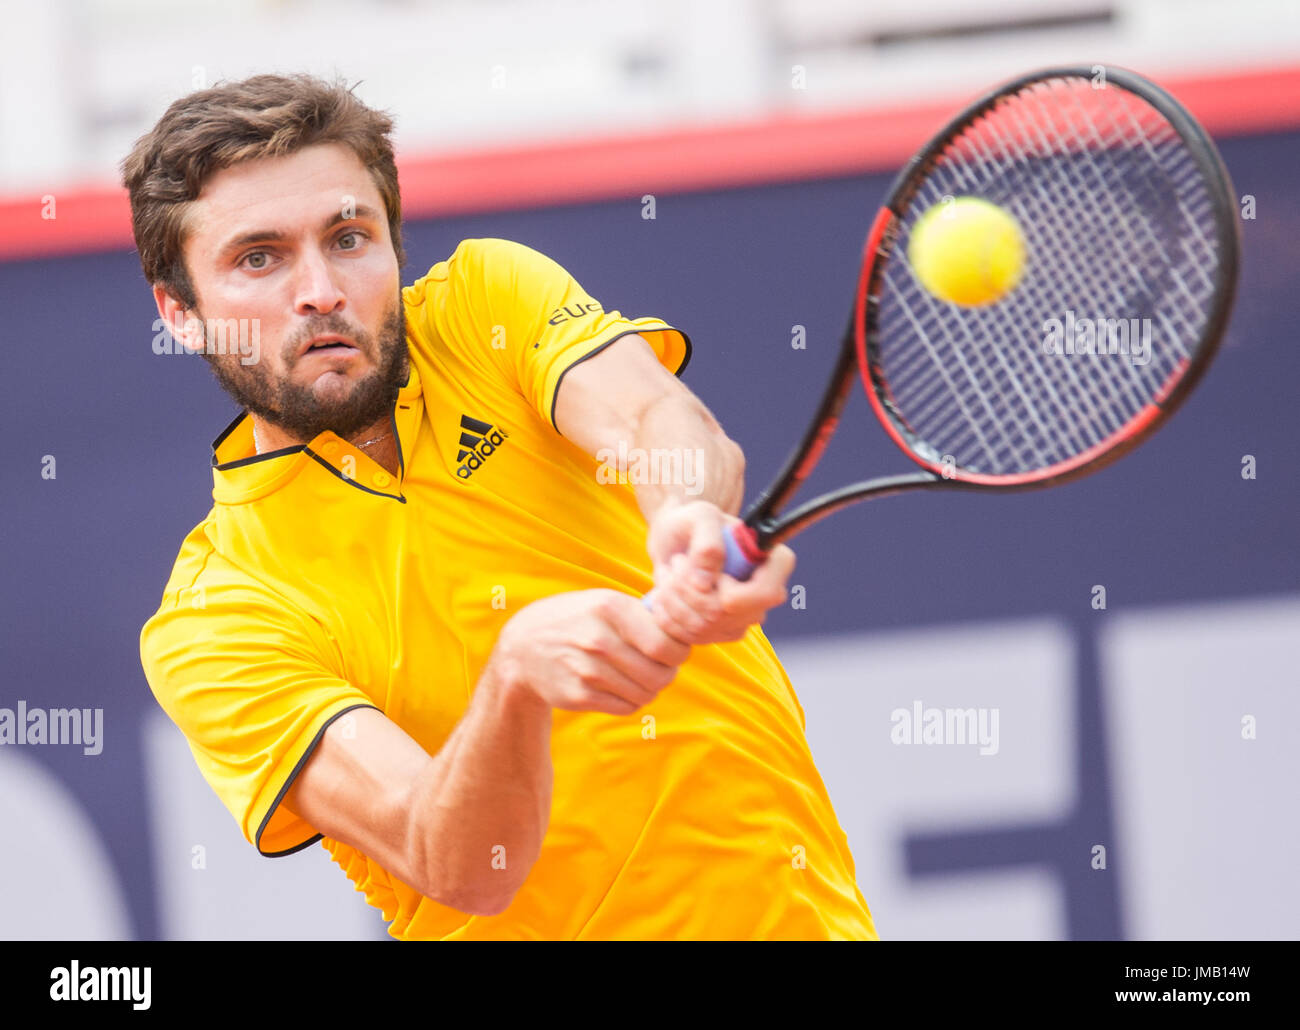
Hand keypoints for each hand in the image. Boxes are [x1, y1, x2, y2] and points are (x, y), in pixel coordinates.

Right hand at [489, 590, 691, 716]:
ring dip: (650, 688)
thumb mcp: (605, 602)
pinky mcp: (579, 695)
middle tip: (661, 666)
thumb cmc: (577, 620)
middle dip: (668, 673)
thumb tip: (688, 628)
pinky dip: (632, 700)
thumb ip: (643, 614)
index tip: (676, 650)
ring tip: (640, 675)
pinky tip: (621, 686)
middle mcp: (598, 640)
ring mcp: (587, 670)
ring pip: (646, 694)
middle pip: (660, 674)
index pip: (668, 645)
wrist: (524, 648)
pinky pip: (626, 707)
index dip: (681, 652)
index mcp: (610, 609)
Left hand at [645, 500, 795, 644]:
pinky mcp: (721, 632)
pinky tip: (664, 592)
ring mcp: (745, 617)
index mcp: (775, 562)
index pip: (766, 594)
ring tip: (668, 572)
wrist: (677, 539)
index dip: (729, 590)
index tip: (708, 570)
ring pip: (703, 627)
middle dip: (687, 589)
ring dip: (672, 598)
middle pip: (725, 613)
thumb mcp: (699, 516)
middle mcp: (767, 595)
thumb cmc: (692, 522)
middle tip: (675, 563)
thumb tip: (705, 584)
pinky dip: (667, 614)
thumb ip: (707, 541)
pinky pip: (689, 637)